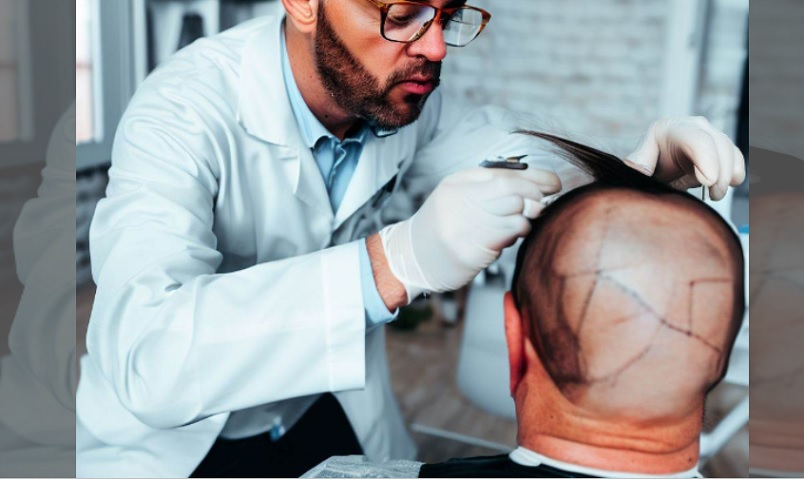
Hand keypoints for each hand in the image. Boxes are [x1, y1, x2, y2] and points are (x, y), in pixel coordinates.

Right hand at [379, 167, 560, 302]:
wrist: (412, 255)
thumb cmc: (443, 224)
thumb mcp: (460, 194)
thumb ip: (490, 186)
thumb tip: (534, 185)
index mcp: (460, 183)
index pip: (508, 175)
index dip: (538, 178)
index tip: (553, 184)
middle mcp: (460, 201)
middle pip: (513, 191)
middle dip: (537, 197)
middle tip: (543, 204)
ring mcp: (463, 226)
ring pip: (515, 214)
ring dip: (528, 218)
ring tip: (523, 222)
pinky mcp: (468, 250)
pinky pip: (507, 236)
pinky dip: (518, 234)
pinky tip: (511, 236)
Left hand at [625, 117, 745, 199]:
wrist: (657, 161)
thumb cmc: (648, 160)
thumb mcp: (640, 161)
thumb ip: (639, 164)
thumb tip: (637, 169)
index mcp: (673, 128)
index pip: (698, 140)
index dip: (707, 160)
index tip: (709, 181)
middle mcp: (696, 126)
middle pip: (720, 147)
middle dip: (720, 175)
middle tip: (713, 195)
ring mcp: (712, 135)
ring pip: (732, 154)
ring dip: (727, 178)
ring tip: (713, 195)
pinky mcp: (723, 147)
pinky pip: (738, 161)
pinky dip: (734, 176)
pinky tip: (717, 187)